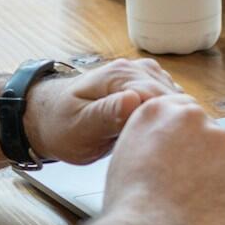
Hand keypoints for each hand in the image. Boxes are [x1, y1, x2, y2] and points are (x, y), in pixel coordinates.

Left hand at [26, 58, 181, 164]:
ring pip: (176, 101)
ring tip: (166, 148)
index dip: (169, 125)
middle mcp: (135, 70)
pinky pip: (170, 103)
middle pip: (174, 98)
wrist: (48, 118)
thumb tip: (134, 101)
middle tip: (169, 155)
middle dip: (175, 125)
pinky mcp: (146, 87)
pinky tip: (162, 138)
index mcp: (119, 75)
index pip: (161, 98)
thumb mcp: (79, 127)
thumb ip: (106, 114)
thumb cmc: (60, 125)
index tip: (169, 149)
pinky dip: (170, 120)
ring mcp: (142, 77)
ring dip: (175, 123)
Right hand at [98, 93, 224, 224]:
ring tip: (194, 206)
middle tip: (186, 188)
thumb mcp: (127, 155)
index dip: (184, 140)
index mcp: (159, 111)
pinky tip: (210, 214)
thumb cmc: (131, 207)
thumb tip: (169, 147)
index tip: (184, 157)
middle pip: (208, 134)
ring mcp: (224, 142)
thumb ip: (152, 139)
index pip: (183, 113)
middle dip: (203, 158)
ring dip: (218, 178)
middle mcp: (194, 118)